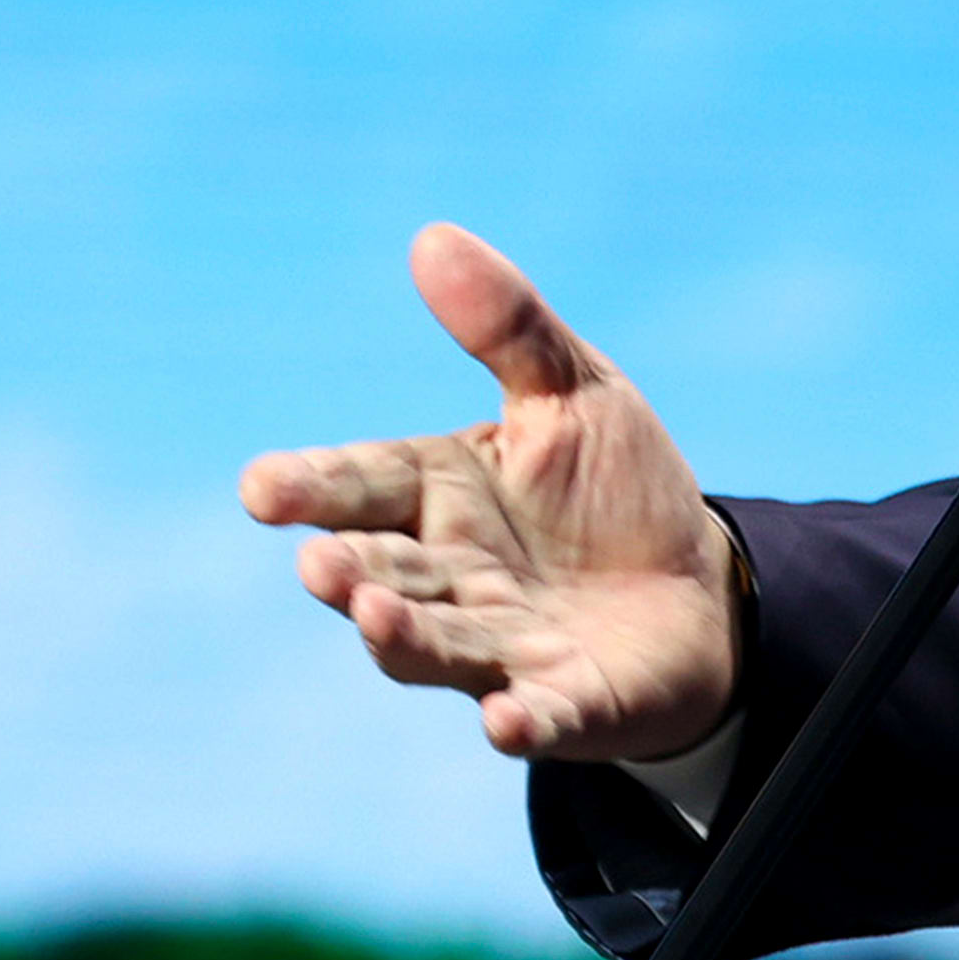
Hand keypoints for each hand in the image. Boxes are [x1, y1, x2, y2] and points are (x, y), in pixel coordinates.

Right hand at [238, 224, 740, 761]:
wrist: (698, 589)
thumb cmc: (614, 489)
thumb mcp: (575, 392)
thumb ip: (507, 327)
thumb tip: (431, 237)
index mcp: (441, 495)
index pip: (364, 484)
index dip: (311, 487)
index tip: (260, 486)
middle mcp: (452, 579)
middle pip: (384, 573)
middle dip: (349, 571)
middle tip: (319, 563)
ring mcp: (501, 648)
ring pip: (436, 648)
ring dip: (403, 637)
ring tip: (373, 615)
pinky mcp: (565, 702)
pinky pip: (538, 717)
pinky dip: (522, 721)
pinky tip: (507, 722)